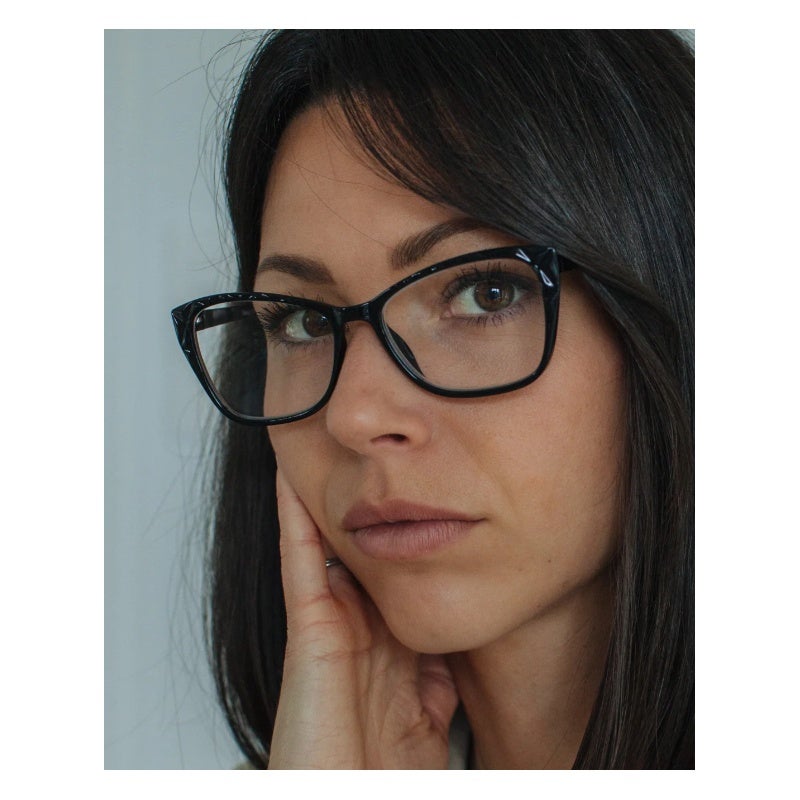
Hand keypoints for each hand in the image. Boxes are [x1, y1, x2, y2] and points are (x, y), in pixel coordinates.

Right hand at [267, 469, 458, 768]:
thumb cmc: (385, 774)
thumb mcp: (426, 712)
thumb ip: (437, 673)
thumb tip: (452, 645)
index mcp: (383, 643)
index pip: (387, 573)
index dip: (394, 535)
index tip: (410, 496)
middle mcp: (355, 627)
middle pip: (359, 550)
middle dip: (363, 505)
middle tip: (367, 456)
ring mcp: (330, 625)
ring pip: (326, 545)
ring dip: (325, 499)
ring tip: (324, 451)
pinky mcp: (310, 630)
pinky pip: (301, 563)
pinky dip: (294, 520)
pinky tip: (293, 480)